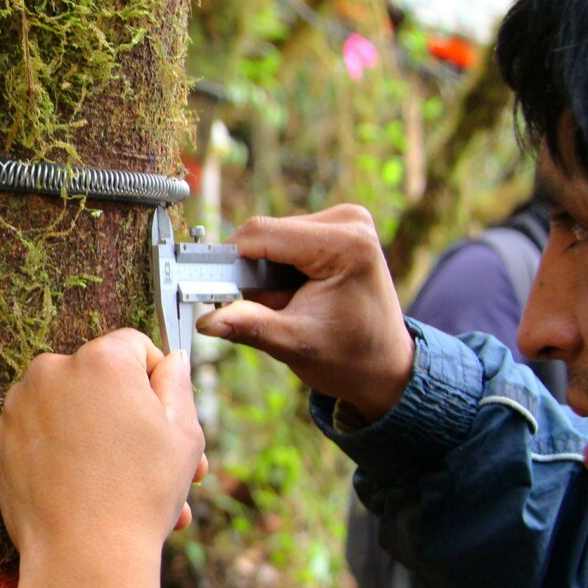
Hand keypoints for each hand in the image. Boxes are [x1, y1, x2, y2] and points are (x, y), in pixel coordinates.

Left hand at [0, 328, 206, 587]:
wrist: (83, 556)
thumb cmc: (140, 494)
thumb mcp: (183, 434)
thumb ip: (177, 384)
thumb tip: (173, 359)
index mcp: (101, 359)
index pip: (133, 346)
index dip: (155, 381)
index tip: (162, 417)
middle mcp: (53, 370)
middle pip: (99, 379)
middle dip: (128, 413)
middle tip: (156, 461)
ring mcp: (20, 405)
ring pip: (69, 407)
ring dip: (97, 435)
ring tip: (127, 485)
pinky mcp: (0, 438)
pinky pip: (41, 432)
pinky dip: (62, 451)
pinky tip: (88, 488)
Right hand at [196, 205, 414, 421]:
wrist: (383, 366)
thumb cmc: (349, 358)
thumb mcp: (295, 344)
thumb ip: (251, 326)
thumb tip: (207, 321)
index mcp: (346, 243)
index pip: (263, 234)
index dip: (228, 260)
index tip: (205, 287)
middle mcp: (348, 221)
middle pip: (265, 234)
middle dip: (251, 272)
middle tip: (265, 309)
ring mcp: (344, 220)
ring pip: (269, 236)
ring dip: (263, 272)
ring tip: (285, 304)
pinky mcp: (335, 227)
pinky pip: (282, 240)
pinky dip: (275, 267)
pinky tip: (292, 292)